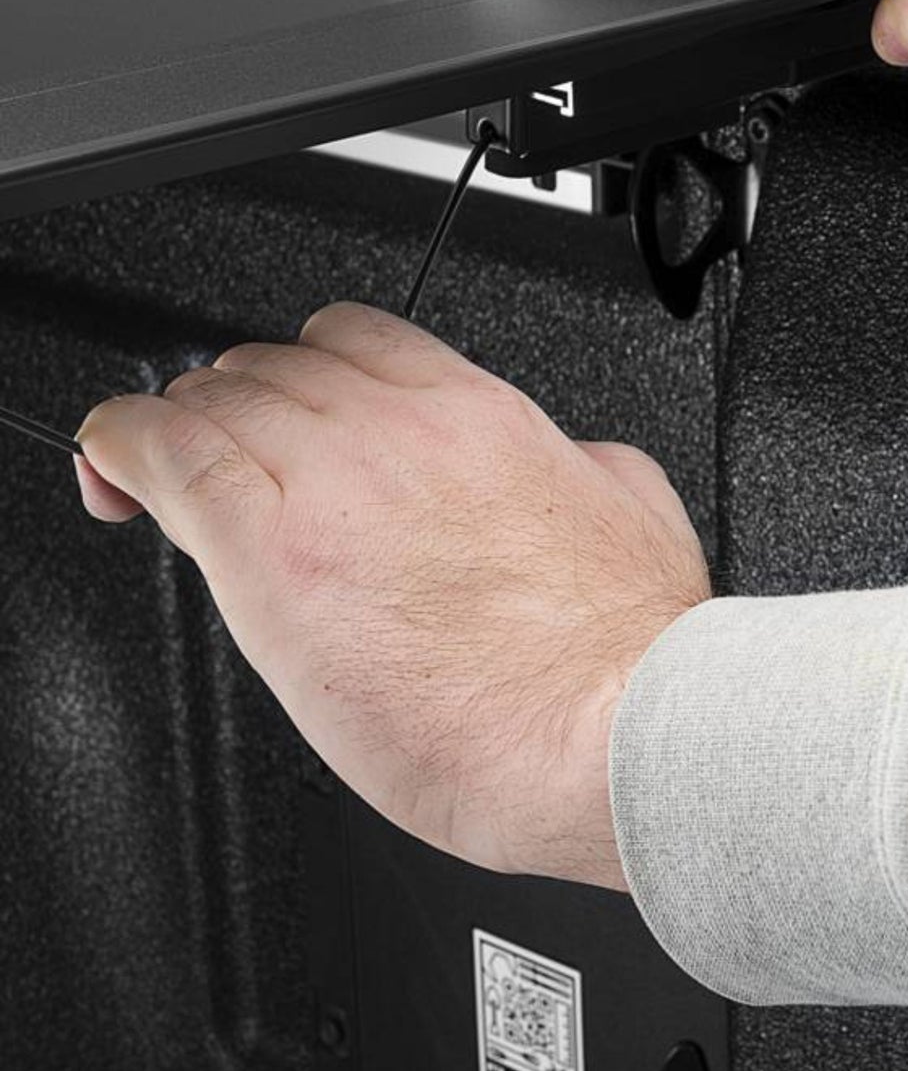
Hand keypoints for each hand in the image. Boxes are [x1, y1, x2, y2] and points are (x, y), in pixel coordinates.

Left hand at [73, 303, 709, 887]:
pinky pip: (165, 461)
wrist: (611, 731)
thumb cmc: (624, 655)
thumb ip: (575, 459)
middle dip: (239, 404)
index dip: (304, 369)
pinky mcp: (272, 559)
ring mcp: (331, 486)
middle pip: (271, 368)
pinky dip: (124, 449)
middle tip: (229, 459)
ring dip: (182, 428)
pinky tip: (112, 467)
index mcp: (482, 415)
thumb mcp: (632, 504)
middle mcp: (398, 431)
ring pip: (212, 401)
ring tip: (163, 472)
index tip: (292, 408)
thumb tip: (564, 457)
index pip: (354, 338)